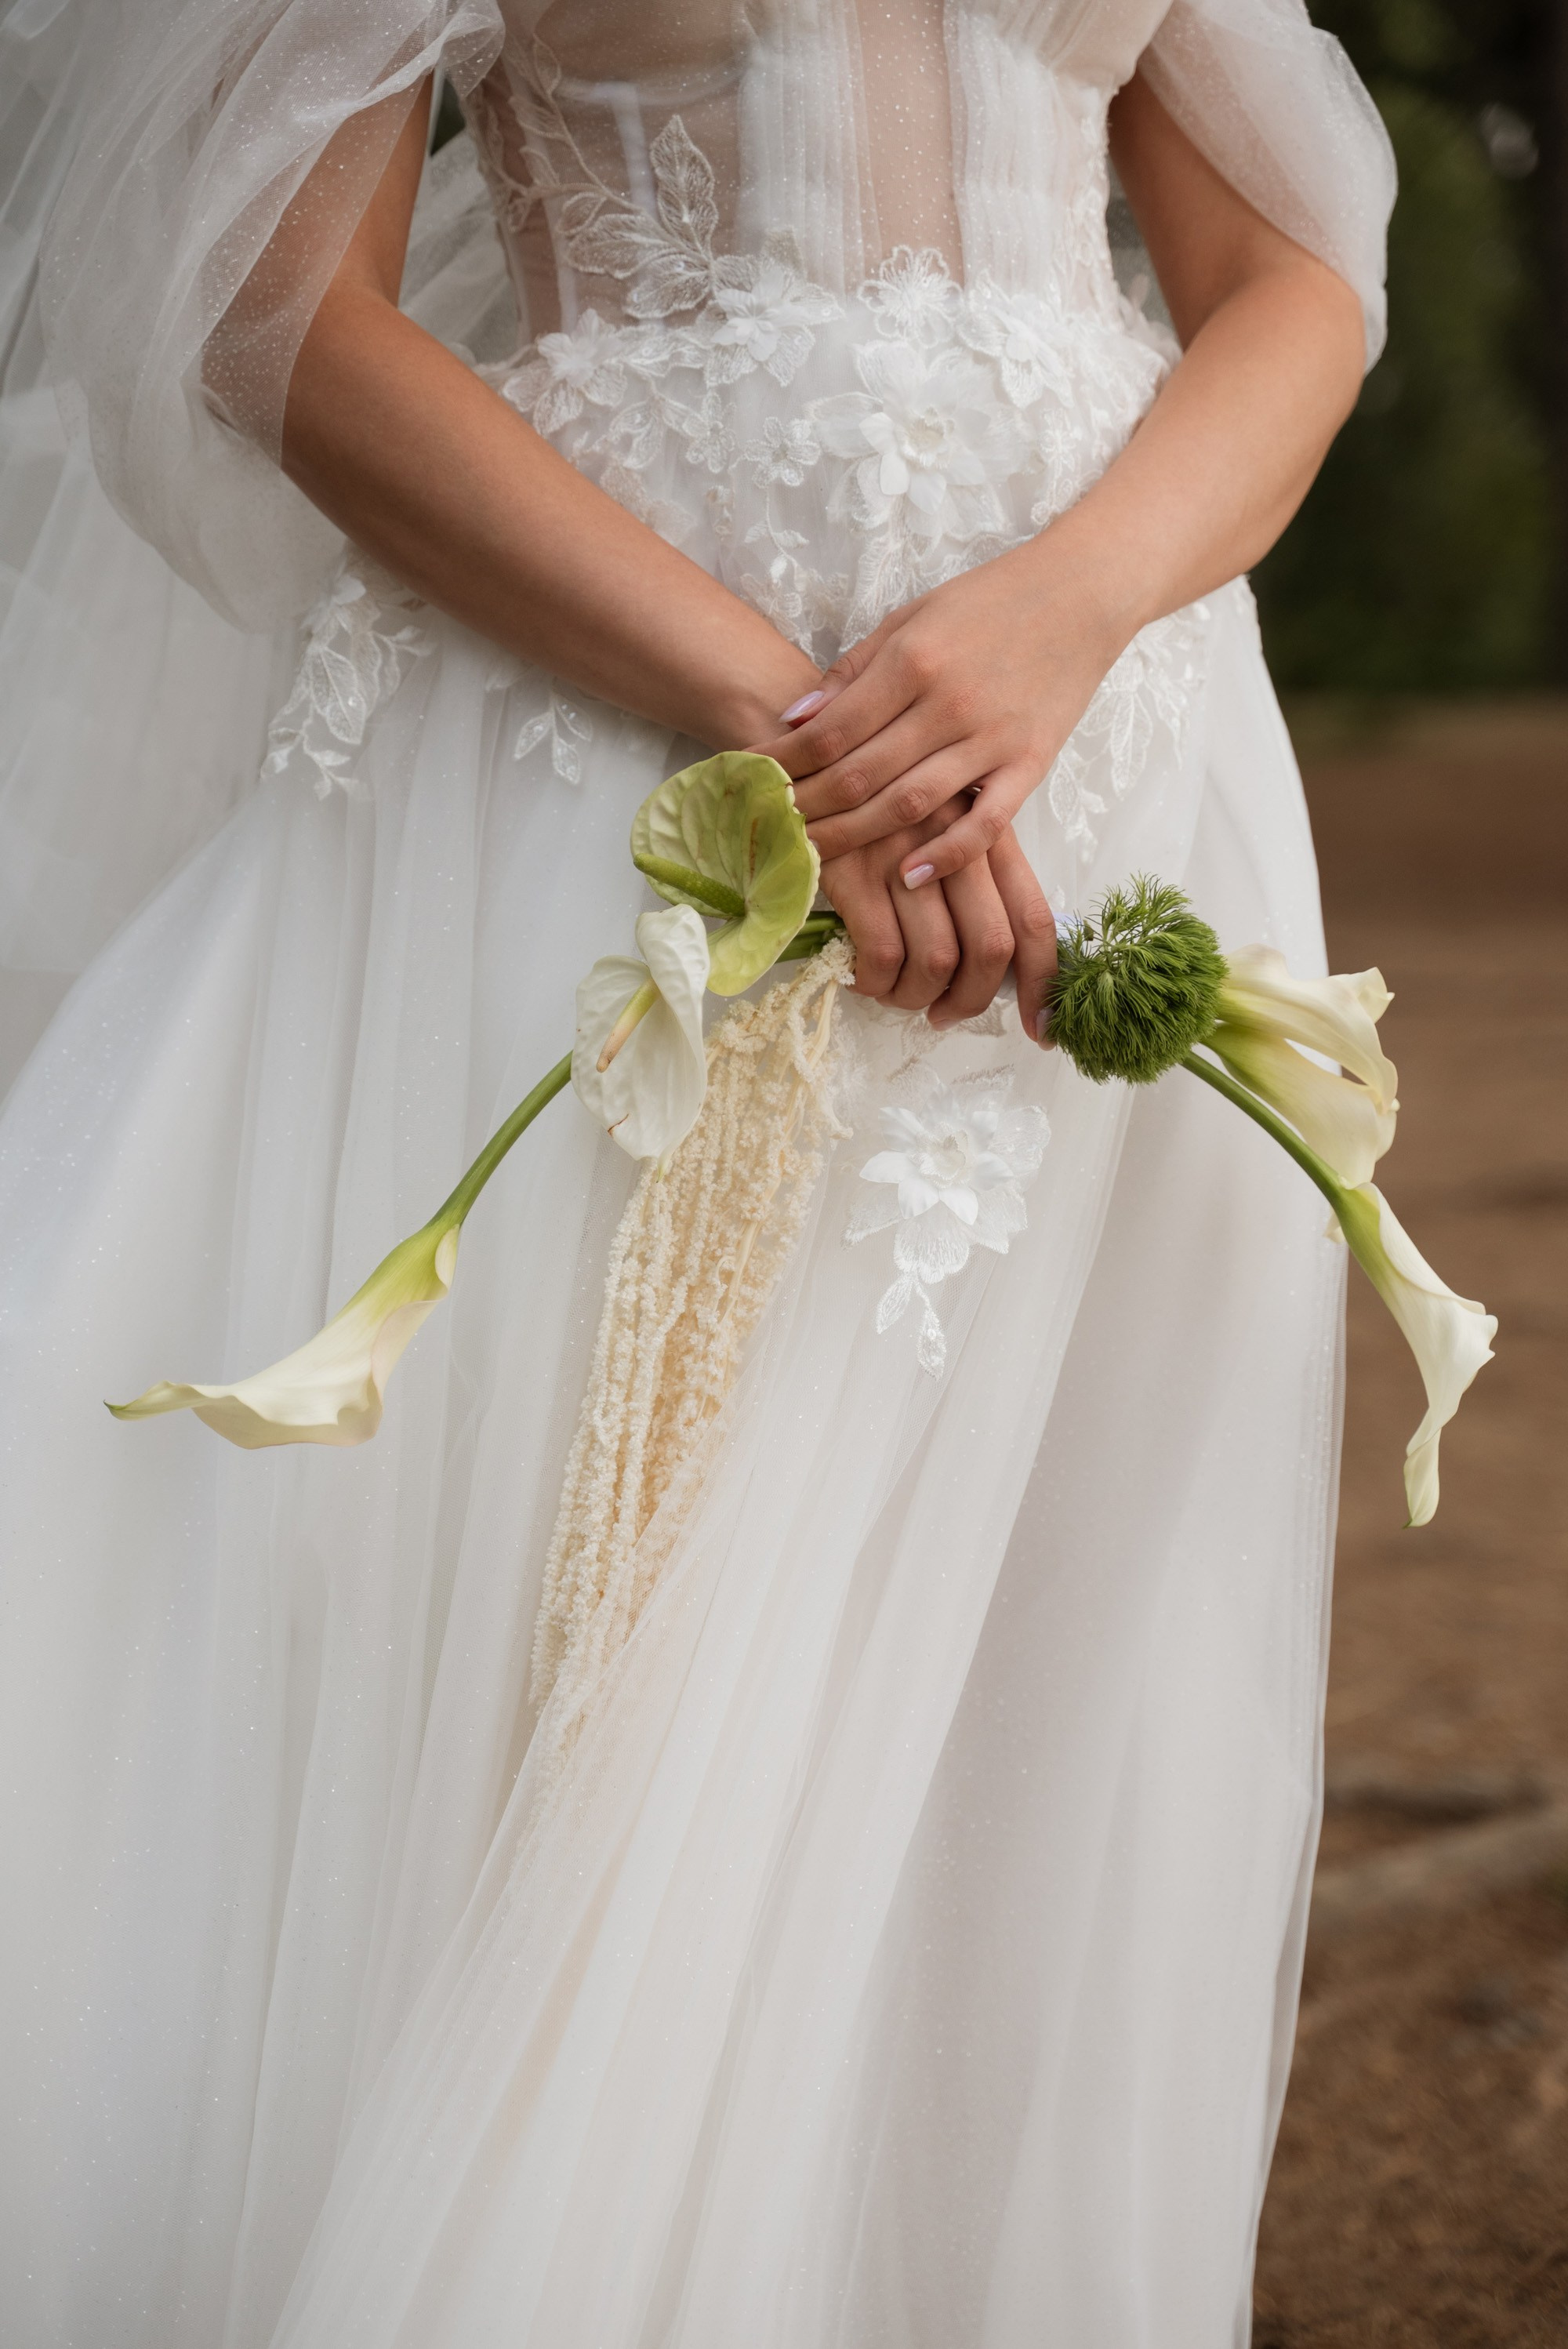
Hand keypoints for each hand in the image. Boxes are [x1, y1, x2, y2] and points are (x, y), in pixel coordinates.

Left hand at [756, 541, 1122, 888]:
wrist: (1082, 592)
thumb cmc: (990, 601)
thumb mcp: (912, 617)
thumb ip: (854, 670)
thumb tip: (794, 720)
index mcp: (913, 660)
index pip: (830, 731)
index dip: (784, 764)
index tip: (751, 785)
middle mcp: (948, 703)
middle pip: (859, 776)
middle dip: (806, 809)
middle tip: (770, 833)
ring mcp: (991, 739)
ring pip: (909, 805)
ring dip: (855, 838)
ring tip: (815, 857)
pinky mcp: (1030, 764)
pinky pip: (985, 824)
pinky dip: (946, 855)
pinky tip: (909, 877)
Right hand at [820, 803, 1057, 1038]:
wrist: (803, 775)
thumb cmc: (873, 818)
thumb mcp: (939, 835)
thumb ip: (974, 888)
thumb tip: (994, 970)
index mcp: (986, 834)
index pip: (1033, 917)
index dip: (1042, 983)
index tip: (1041, 1027)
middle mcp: (954, 840)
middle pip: (991, 947)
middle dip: (971, 1000)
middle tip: (944, 1014)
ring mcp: (903, 854)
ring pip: (937, 960)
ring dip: (916, 997)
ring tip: (895, 992)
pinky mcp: (853, 870)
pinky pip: (882, 955)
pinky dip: (876, 984)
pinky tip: (862, 978)